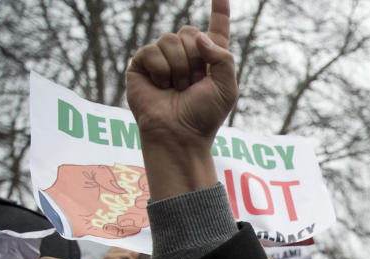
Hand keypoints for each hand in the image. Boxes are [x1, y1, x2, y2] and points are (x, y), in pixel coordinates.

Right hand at [100, 247, 139, 258]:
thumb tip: (136, 252)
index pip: (118, 249)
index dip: (126, 252)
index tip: (132, 258)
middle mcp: (106, 257)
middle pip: (121, 248)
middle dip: (128, 254)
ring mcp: (109, 257)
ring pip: (124, 251)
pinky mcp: (113, 258)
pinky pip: (127, 255)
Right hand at [126, 0, 235, 198]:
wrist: (179, 134)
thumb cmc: (204, 116)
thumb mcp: (227, 88)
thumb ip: (223, 57)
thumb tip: (198, 37)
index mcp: (210, 60)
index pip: (216, 28)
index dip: (220, 11)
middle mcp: (186, 55)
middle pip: (190, 32)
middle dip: (195, 58)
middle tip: (192, 84)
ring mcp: (163, 58)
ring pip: (170, 40)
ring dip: (179, 68)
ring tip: (177, 89)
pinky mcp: (142, 64)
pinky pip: (152, 51)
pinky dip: (161, 70)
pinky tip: (161, 87)